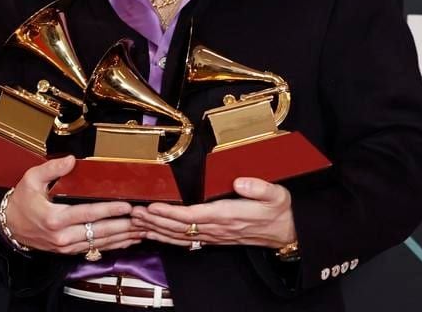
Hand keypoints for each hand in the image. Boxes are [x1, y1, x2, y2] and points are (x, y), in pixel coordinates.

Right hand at [4, 156, 144, 254]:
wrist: (9, 227)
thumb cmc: (21, 201)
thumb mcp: (31, 179)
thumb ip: (52, 169)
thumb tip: (71, 160)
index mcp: (55, 218)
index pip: (88, 214)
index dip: (109, 210)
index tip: (127, 206)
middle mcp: (63, 236)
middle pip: (99, 232)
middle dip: (124, 226)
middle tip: (143, 219)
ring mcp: (67, 246)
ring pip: (100, 243)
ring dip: (123, 237)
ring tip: (142, 230)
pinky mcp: (69, 251)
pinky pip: (95, 249)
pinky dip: (114, 245)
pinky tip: (127, 240)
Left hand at [131, 177, 295, 248]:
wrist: (286, 233)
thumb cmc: (279, 211)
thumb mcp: (277, 195)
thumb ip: (259, 188)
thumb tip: (240, 182)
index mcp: (229, 215)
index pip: (194, 216)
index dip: (171, 213)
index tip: (154, 206)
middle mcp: (218, 228)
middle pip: (180, 228)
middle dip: (155, 221)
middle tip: (134, 212)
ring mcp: (215, 235)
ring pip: (180, 236)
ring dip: (157, 230)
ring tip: (137, 222)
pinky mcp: (214, 238)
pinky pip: (186, 240)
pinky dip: (168, 237)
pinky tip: (155, 234)